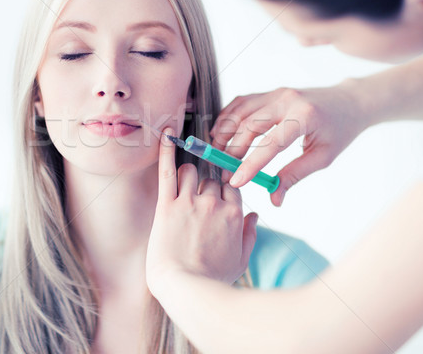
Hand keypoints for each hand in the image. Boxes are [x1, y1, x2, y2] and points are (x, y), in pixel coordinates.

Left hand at [146, 128, 257, 296]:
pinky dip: (166, 150)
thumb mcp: (241, 260)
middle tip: (197, 199)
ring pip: (192, 172)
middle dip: (206, 186)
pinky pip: (168, 171)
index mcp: (234, 215)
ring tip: (183, 188)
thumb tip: (256, 216)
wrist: (184, 288)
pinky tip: (166, 134)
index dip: (225, 190)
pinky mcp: (168, 205)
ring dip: (188, 176)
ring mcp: (190, 203)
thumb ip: (250, 234)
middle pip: (211, 179)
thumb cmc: (212, 278)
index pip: (232, 186)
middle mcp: (214, 204)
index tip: (219, 194)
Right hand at [211, 84, 366, 205]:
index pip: (271, 143)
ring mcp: (277, 93)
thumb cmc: (339, 130)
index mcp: (304, 117)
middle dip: (232, 150)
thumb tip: (274, 199)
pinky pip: (242, 102)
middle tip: (223, 172)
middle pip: (249, 125)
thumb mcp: (323, 157)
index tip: (235, 181)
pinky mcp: (270, 92)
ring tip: (216, 154)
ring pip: (240, 111)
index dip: (250, 164)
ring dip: (224, 132)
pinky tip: (220, 133)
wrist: (349, 101)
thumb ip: (294, 175)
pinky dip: (227, 117)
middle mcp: (287, 100)